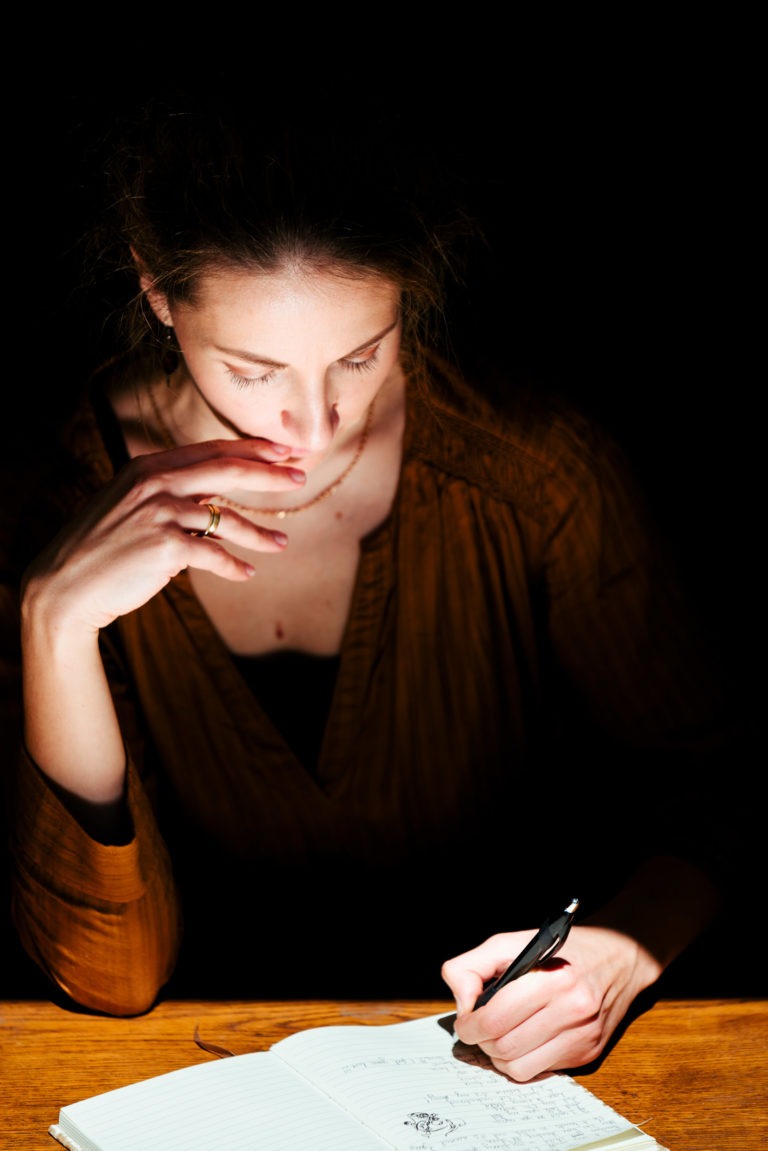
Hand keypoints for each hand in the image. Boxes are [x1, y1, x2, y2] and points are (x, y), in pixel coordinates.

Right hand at [22, 437, 305, 633]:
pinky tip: (246, 573)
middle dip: (269, 474)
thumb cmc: (104, 547)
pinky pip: (214, 555)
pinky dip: (233, 566)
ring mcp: (160, 514)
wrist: (67, 584)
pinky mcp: (166, 547)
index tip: (283, 450)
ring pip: (227, 519)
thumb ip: (170, 492)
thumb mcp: (131, 504)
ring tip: (280, 543)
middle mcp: (156, 483)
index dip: (251, 449)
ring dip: (259, 533)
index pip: (211, 450)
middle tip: (301, 476)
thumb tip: (215, 494)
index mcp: (149, 467)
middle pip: (227, 470)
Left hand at [442, 924, 661, 1080]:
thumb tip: (461, 1001)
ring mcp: (582, 1036)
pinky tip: (523, 1040)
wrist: (620, 958)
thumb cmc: (561, 948)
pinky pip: (540, 1071)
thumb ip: (473, 965)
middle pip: (504, 1046)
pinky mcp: (587, 1053)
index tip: (465, 1020)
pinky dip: (522, 1060)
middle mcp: (571, 1010)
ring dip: (498, 1056)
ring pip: (519, 1068)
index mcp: (551, 978)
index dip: (469, 1025)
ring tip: (497, 1036)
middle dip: (481, 1041)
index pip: (495, 1019)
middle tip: (477, 1029)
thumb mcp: (511, 941)